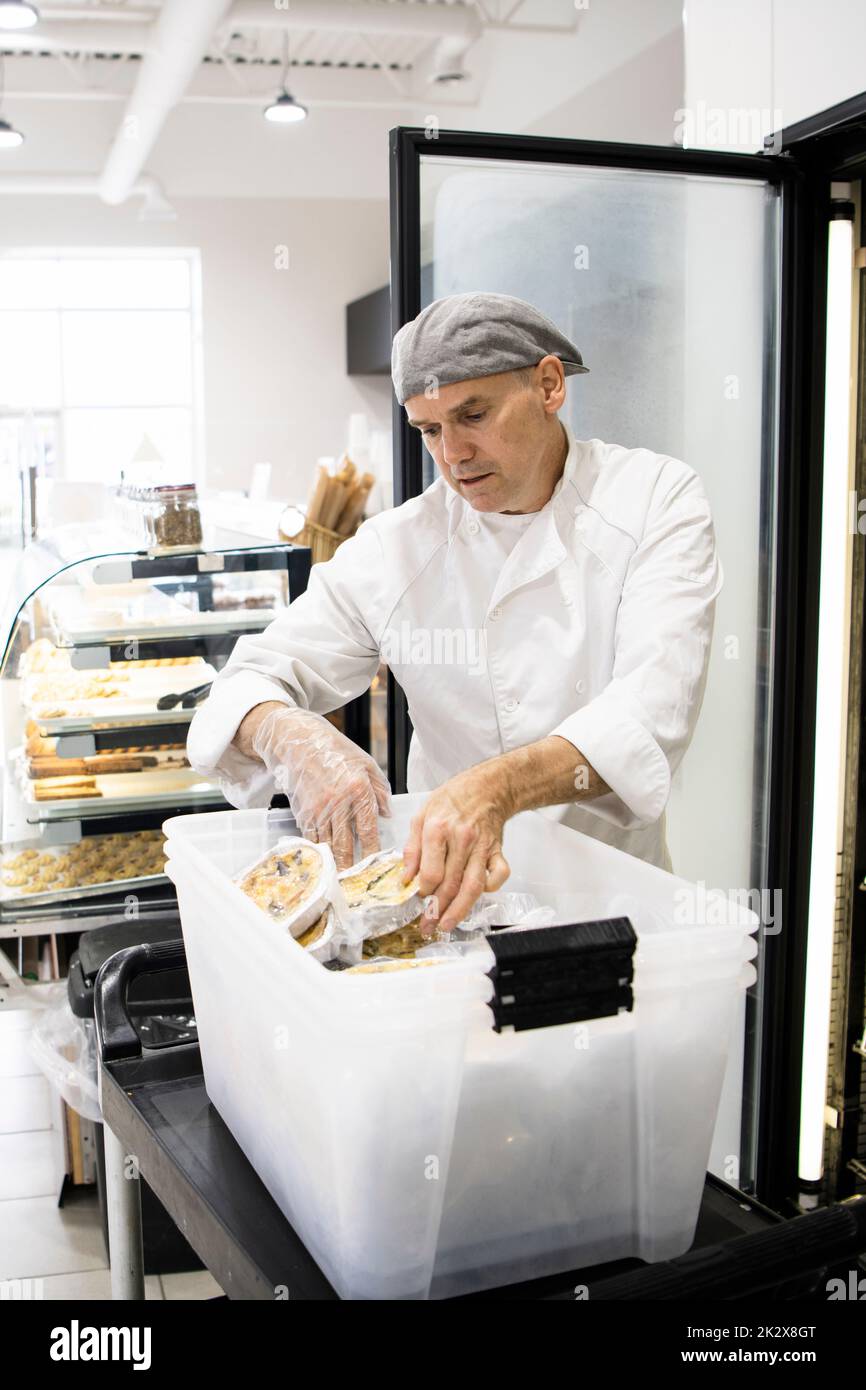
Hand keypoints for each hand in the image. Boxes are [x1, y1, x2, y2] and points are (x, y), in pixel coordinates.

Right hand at [245, 705, 390, 868]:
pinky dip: (319, 852)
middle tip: (358, 883)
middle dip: (352, 866)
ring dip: (335, 863)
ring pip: (327, 844)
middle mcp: (338, 801)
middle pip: (346, 843)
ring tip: (342, 880)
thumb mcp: (366, 764)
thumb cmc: (335, 750)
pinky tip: (324, 863)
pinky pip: (312, 838)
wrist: (298, 742)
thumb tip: (387, 815)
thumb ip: (380, 790)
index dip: (372, 851)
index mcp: (358, 789)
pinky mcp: (302, 811)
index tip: (377, 865)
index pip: (368, 829)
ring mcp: (317, 808)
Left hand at [402, 763, 512, 932]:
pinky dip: (490, 889)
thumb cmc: (452, 800)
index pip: (431, 872)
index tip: (417, 899)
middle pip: (450, 884)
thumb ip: (412, 848)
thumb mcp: (422, 815)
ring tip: (446, 925)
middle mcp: (462, 839)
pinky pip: (499, 875)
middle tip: (427, 925)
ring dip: (459, 910)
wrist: (486, 787)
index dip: (422, 891)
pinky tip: (477, 896)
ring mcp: (482, 847)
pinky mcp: (497, 851)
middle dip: (436, 910)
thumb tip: (405, 877)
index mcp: (438, 829)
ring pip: (473, 886)